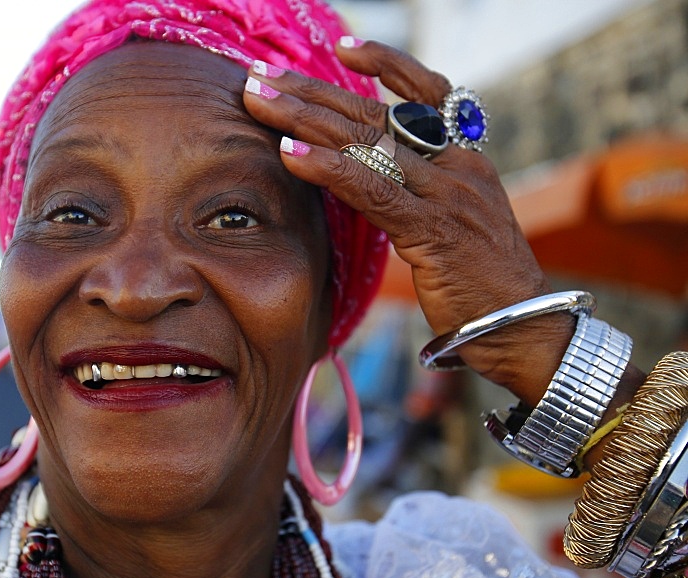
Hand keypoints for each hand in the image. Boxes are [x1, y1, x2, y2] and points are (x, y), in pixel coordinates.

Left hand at [243, 41, 572, 403]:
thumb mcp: (451, 226)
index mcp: (465, 160)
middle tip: (261, 76)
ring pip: (365, 143)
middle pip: (375, 113)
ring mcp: (446, 195)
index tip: (343, 47)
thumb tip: (365, 181)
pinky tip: (289, 152)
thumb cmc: (480, 284)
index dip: (387, 65)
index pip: (427, 92)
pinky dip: (328, 168)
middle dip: (313, 91)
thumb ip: (415, 196)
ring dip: (303, 118)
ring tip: (257, 99)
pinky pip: (372, 190)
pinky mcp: (432, 230)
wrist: (521, 328)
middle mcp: (457, 167)